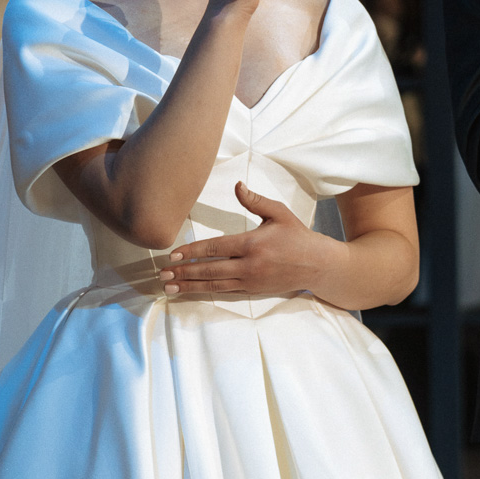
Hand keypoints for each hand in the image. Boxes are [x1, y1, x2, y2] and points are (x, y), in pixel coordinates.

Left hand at [160, 181, 329, 296]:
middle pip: (209, 270)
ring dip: (189, 286)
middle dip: (183, 272)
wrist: (317, 265)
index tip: (173, 255)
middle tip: (161, 274)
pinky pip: (224, 292)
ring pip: (213, 285)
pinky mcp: (253, 291)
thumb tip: (237, 186)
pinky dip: (204, 292)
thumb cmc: (297, 235)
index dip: (192, 252)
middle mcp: (249, 265)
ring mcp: (250, 281)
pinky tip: (191, 291)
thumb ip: (255, 200)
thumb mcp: (279, 212)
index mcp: (252, 243)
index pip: (215, 248)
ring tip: (168, 287)